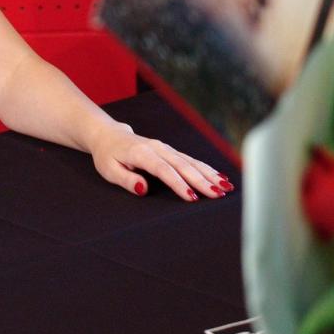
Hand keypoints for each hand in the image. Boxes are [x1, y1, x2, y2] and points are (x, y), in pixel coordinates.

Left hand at [87, 122, 233, 201]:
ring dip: (209, 174)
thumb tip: (143, 188)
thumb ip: (126, 179)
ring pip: (191, 162)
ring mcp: (166, 148)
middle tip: (218, 193)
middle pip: (183, 166)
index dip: (179, 184)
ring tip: (225, 186)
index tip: (192, 197)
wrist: (110, 135)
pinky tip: (219, 176)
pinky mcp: (171, 151)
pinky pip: (191, 160)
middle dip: (202, 180)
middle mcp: (158, 148)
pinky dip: (206, 168)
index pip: (164, 170)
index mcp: (142, 153)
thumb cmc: (108, 155)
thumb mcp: (109, 169)